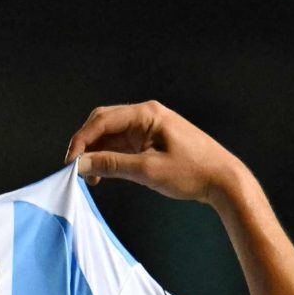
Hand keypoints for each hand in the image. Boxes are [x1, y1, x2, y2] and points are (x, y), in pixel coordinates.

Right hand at [67, 101, 253, 207]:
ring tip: (89, 179)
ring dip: (96, 154)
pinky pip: (121, 145)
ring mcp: (148, 127)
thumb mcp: (147, 170)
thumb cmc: (192, 172)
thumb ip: (111, 165)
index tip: (70, 164)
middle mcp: (146, 115)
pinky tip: (103, 175)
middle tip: (75, 170)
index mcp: (146, 114)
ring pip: (110, 136)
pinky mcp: (151, 140)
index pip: (101, 121)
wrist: (223, 180)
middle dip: (86, 146)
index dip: (81, 142)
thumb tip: (81, 165)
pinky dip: (109, 158)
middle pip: (102, 124)